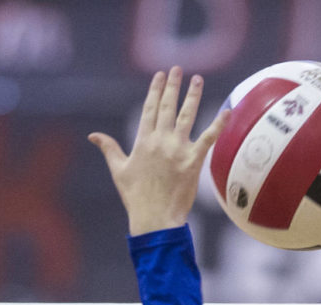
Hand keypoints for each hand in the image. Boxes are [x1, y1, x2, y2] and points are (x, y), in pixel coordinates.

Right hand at [89, 66, 228, 235]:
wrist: (154, 219)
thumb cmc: (136, 198)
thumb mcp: (119, 171)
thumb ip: (109, 149)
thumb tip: (92, 135)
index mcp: (142, 141)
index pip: (150, 108)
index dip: (156, 90)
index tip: (160, 76)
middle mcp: (160, 140)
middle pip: (168, 107)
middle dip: (173, 86)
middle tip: (178, 69)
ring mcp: (177, 150)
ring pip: (186, 116)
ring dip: (193, 96)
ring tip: (197, 80)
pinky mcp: (193, 162)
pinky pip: (209, 139)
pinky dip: (219, 125)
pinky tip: (227, 111)